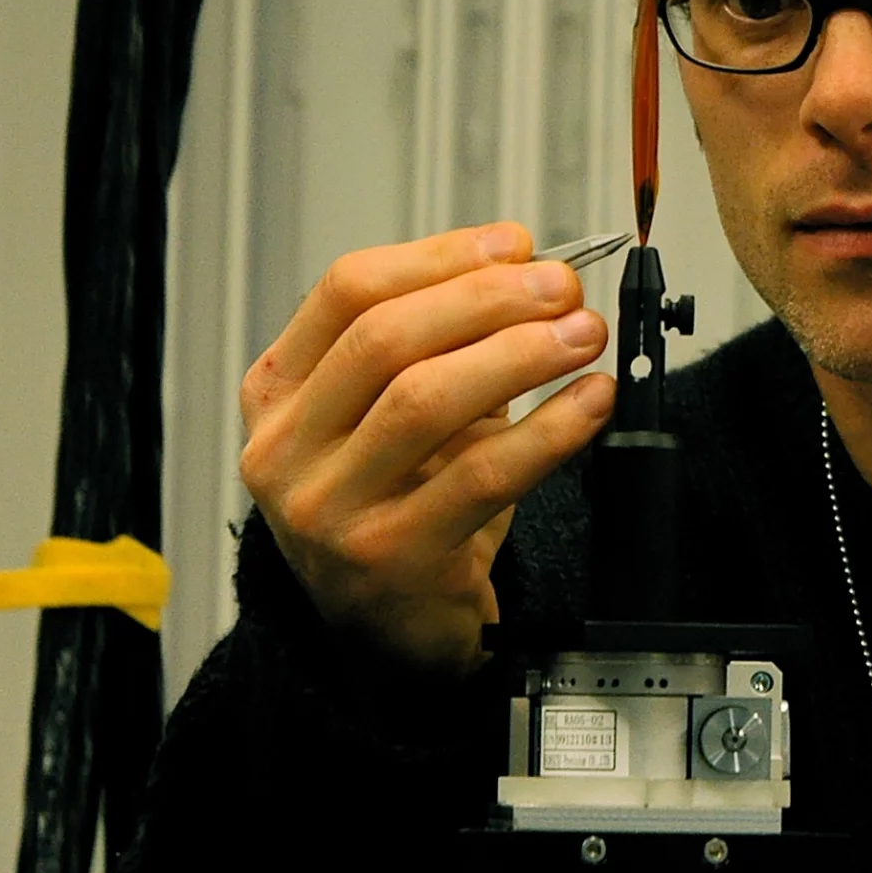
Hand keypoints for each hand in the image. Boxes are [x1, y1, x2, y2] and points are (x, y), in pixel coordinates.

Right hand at [238, 222, 615, 676]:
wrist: (390, 629)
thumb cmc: (404, 503)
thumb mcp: (404, 413)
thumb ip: (449, 339)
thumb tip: (524, 259)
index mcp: (279, 392)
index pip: (348, 291)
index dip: (441, 255)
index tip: (517, 243)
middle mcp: (285, 449)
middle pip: (385, 338)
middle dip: (488, 298)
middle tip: (564, 287)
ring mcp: (327, 509)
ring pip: (425, 400)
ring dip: (519, 354)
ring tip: (583, 333)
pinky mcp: (388, 557)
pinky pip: (482, 476)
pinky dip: (549, 429)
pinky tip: (591, 401)